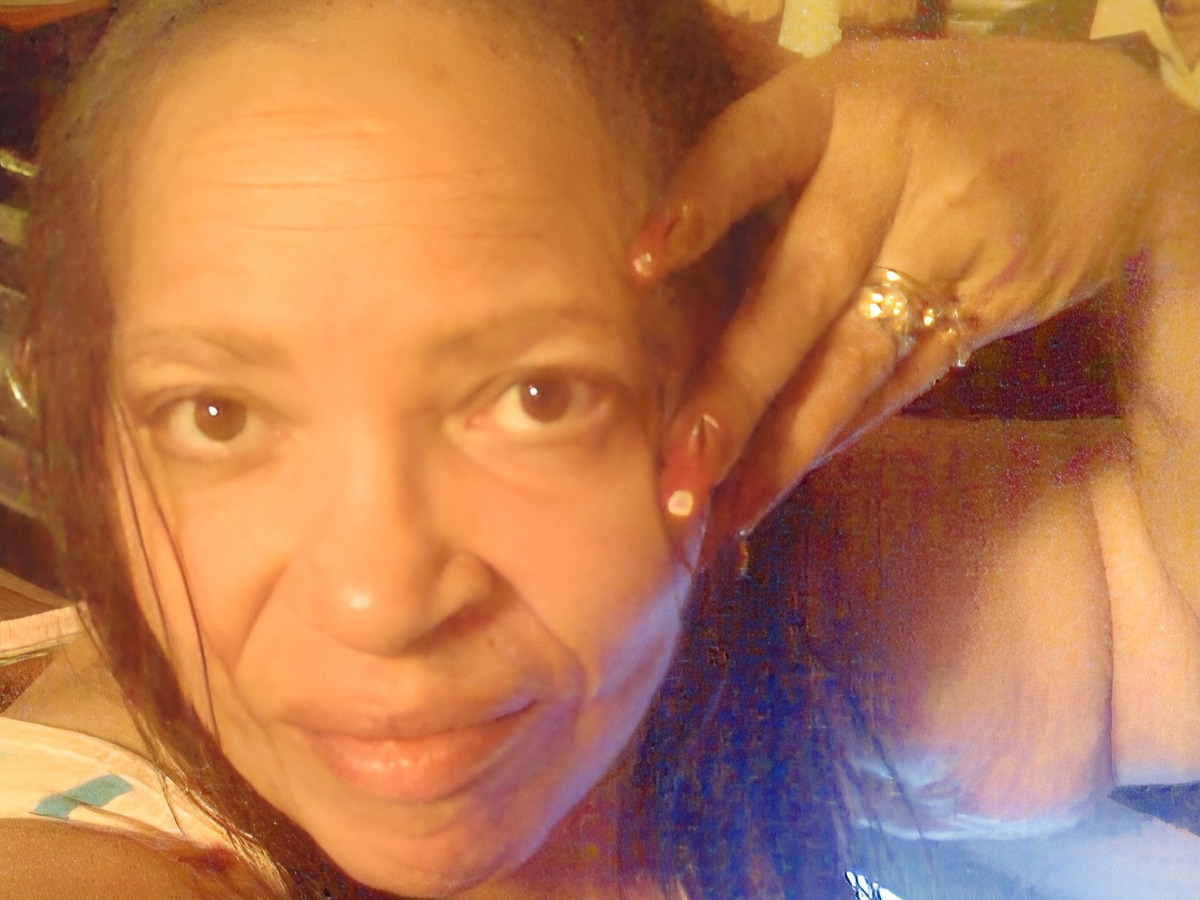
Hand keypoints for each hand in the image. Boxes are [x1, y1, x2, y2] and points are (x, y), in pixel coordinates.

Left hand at [635, 37, 1186, 556]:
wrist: (1107, 128)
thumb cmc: (932, 120)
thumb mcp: (853, 108)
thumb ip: (776, 177)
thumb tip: (665, 292)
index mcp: (837, 105)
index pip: (754, 148)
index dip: (700, 203)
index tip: (640, 268)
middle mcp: (891, 169)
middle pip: (800, 289)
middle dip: (735, 393)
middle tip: (678, 472)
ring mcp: (952, 239)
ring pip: (853, 361)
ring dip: (784, 447)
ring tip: (722, 513)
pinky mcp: (992, 302)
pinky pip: (900, 382)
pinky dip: (838, 435)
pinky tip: (786, 482)